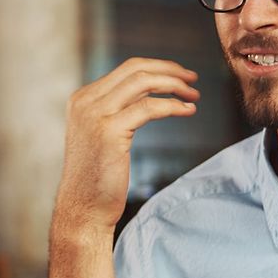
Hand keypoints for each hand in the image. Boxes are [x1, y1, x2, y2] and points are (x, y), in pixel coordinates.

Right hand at [54, 57, 198, 235]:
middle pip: (135, 68)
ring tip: (194, 96)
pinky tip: (188, 111)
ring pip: (143, 82)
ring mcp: (95, 115)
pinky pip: (149, 108)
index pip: (126, 69)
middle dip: (169, 70)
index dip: (159, 68)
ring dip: (174, 85)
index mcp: (83, 99)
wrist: (84, 209)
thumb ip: (115, 112)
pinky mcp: (109, 132)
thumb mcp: (101, 136)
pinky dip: (172, 106)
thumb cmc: (98, 178)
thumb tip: (146, 94)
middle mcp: (85, 102)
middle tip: (193, 79)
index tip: (181, 76)